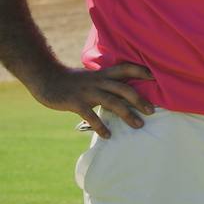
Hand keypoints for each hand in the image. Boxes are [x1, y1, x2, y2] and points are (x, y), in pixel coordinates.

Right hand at [34, 63, 153, 138]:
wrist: (47, 78)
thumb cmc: (73, 81)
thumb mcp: (93, 77)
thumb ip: (108, 83)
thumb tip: (127, 93)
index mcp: (104, 74)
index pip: (126, 68)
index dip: (141, 71)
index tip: (156, 76)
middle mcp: (99, 81)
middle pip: (124, 89)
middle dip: (139, 100)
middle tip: (152, 111)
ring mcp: (88, 92)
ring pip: (112, 102)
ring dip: (127, 114)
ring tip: (139, 125)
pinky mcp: (76, 102)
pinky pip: (91, 115)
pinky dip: (101, 126)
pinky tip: (108, 135)